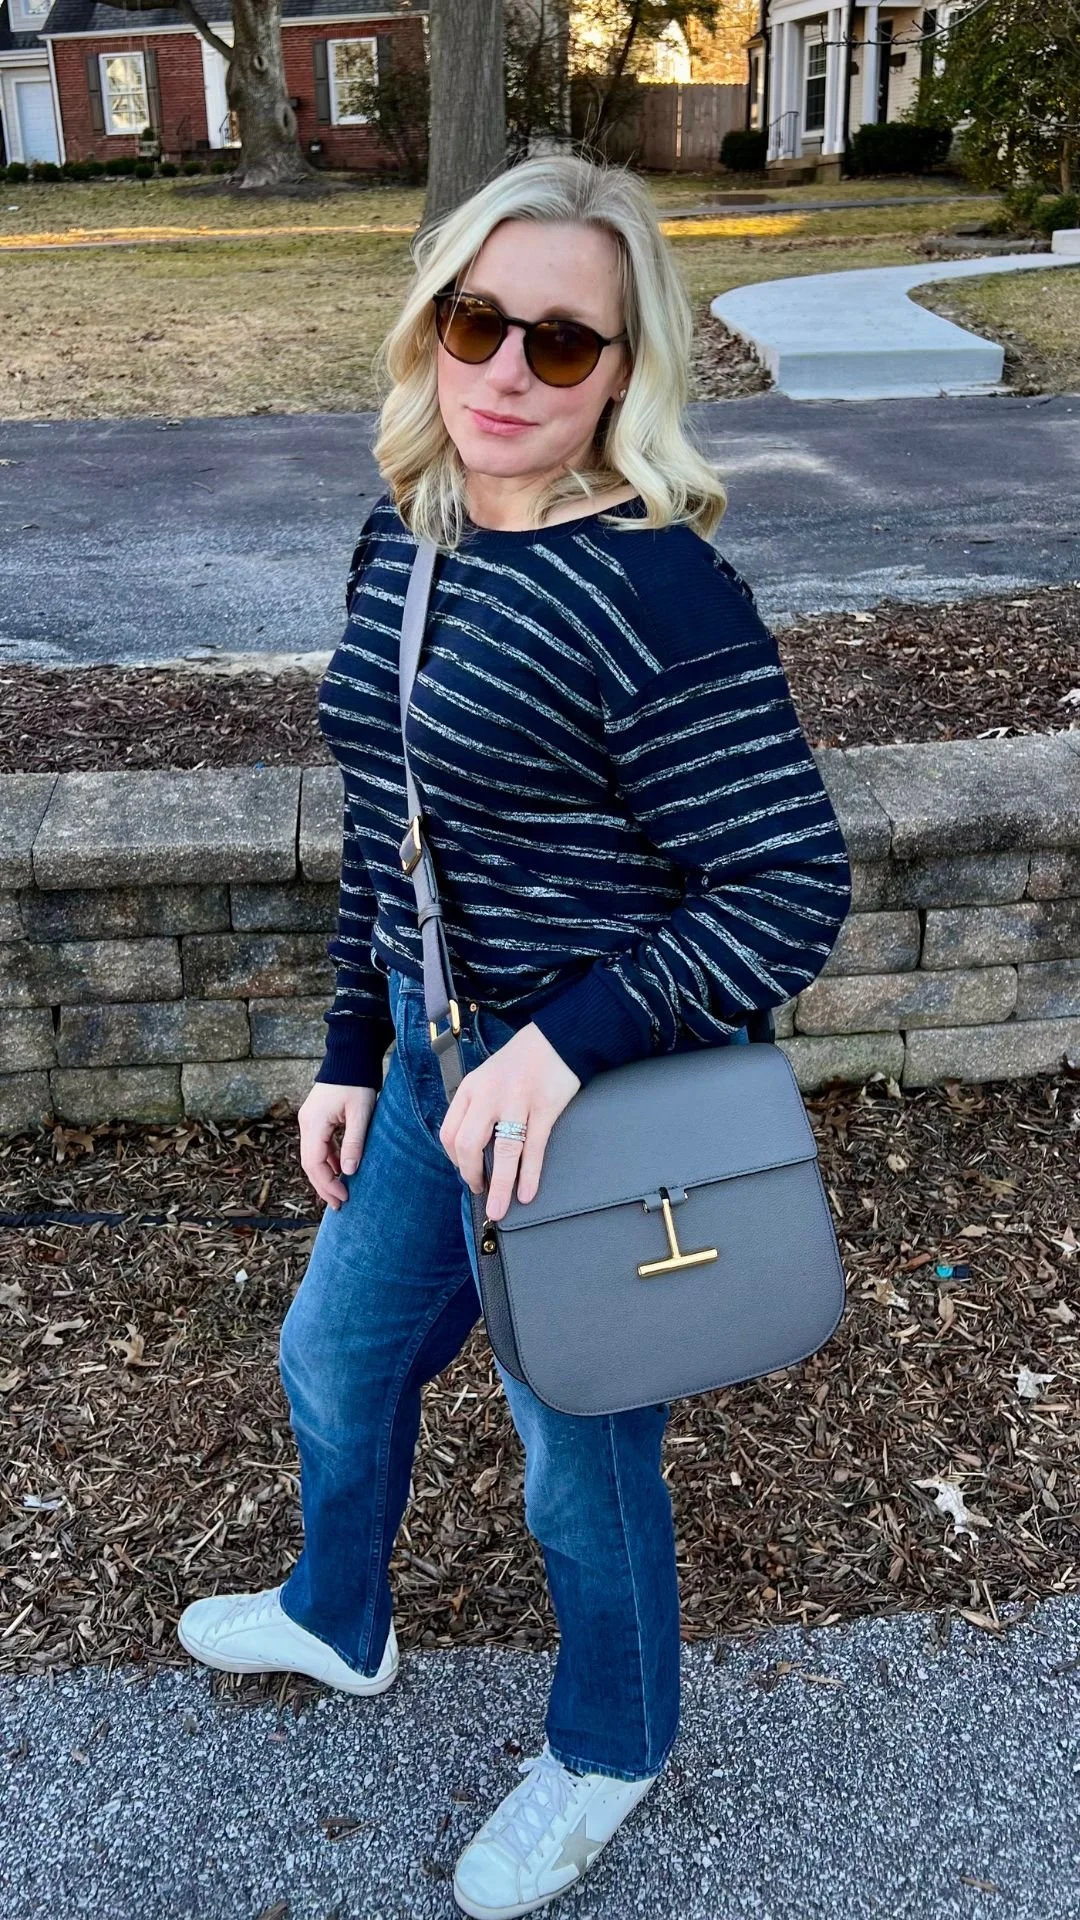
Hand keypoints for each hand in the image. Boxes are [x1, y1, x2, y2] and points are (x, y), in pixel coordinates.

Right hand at [298, 1080, 377, 1209]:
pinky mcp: (316, 1119)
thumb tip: (348, 1172)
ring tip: (340, 1193)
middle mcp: (306, 1123)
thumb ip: (353, 1142)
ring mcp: (309, 1121)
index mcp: (314, 1123)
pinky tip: (340, 1171)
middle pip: (309, 1163)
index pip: (314, 1163)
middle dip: (324, 1185)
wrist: (350, 1057)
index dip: (327, 1184)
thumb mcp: (361, 1113)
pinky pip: (318, 1146)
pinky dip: (328, 1161)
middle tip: (340, 1204)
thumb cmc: (358, 1082)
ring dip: (325, 1175)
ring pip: (312, 1156)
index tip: (343, 1198)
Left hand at [438, 1022, 580, 1221]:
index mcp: (471, 1089)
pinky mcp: (544, 1108)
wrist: (556, 1038)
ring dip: (499, 1186)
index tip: (466, 1174)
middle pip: (468, 1144)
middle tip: (480, 1192)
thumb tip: (473, 1151)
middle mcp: (489, 1095)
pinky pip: (533, 1148)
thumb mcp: (486, 1078)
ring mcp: (517, 1102)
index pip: (449, 1132)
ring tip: (499, 1209)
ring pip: (503, 1151)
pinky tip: (526, 1193)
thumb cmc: (520, 1062)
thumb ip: (476, 1108)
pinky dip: (528, 1175)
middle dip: (471, 1176)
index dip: (454, 1160)